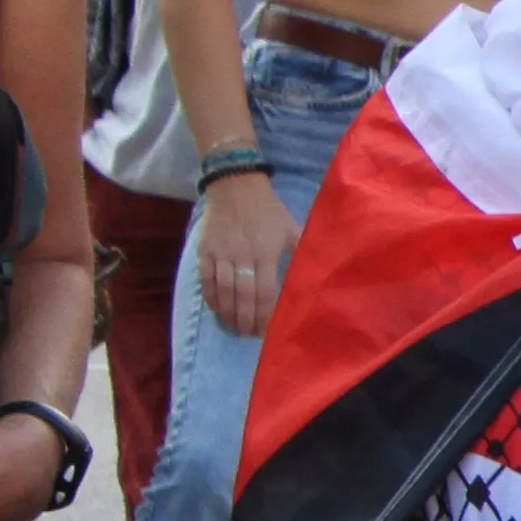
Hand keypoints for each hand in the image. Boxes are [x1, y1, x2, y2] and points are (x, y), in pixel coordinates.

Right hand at [194, 170, 300, 342]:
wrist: (235, 185)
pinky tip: (217, 309)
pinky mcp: (204, 250)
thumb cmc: (267, 209)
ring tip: (233, 328)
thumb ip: (301, 250)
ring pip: (223, 291)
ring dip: (228, 314)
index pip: (265, 292)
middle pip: (243, 296)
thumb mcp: (290, 227)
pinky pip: (205, 279)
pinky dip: (210, 297)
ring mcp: (221, 254)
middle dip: (246, 320)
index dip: (265, 315)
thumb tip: (315, 273)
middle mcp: (243, 256)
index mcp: (266, 253)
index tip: (266, 331)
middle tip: (248, 335)